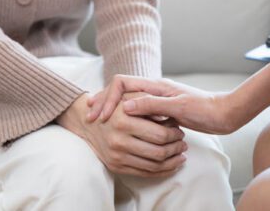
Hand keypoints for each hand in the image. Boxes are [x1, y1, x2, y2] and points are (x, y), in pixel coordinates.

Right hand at [57, 94, 188, 176]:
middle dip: (176, 149)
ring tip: (180, 155)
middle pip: (158, 152)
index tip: (180, 130)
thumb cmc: (114, 106)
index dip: (174, 134)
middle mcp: (118, 140)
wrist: (85, 122)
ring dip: (172, 162)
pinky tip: (170, 165)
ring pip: (153, 165)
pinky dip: (160, 171)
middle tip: (183, 144)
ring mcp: (116, 156)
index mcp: (123, 120)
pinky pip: (144, 173)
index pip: (160, 134)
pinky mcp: (115, 166)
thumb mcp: (130, 96)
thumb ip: (149, 101)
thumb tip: (169, 115)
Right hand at [87, 75, 239, 133]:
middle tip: (90, 119)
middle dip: (104, 105)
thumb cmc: (204, 108)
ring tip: (98, 123)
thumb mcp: (178, 106)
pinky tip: (122, 132)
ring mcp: (156, 103)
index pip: (120, 83)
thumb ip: (153, 105)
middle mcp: (152, 92)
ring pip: (127, 106)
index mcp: (154, 86)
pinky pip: (138, 117)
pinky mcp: (161, 116)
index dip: (107, 97)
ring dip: (113, 113)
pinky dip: (128, 123)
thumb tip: (126, 107)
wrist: (224, 114)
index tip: (100, 115)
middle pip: (119, 93)